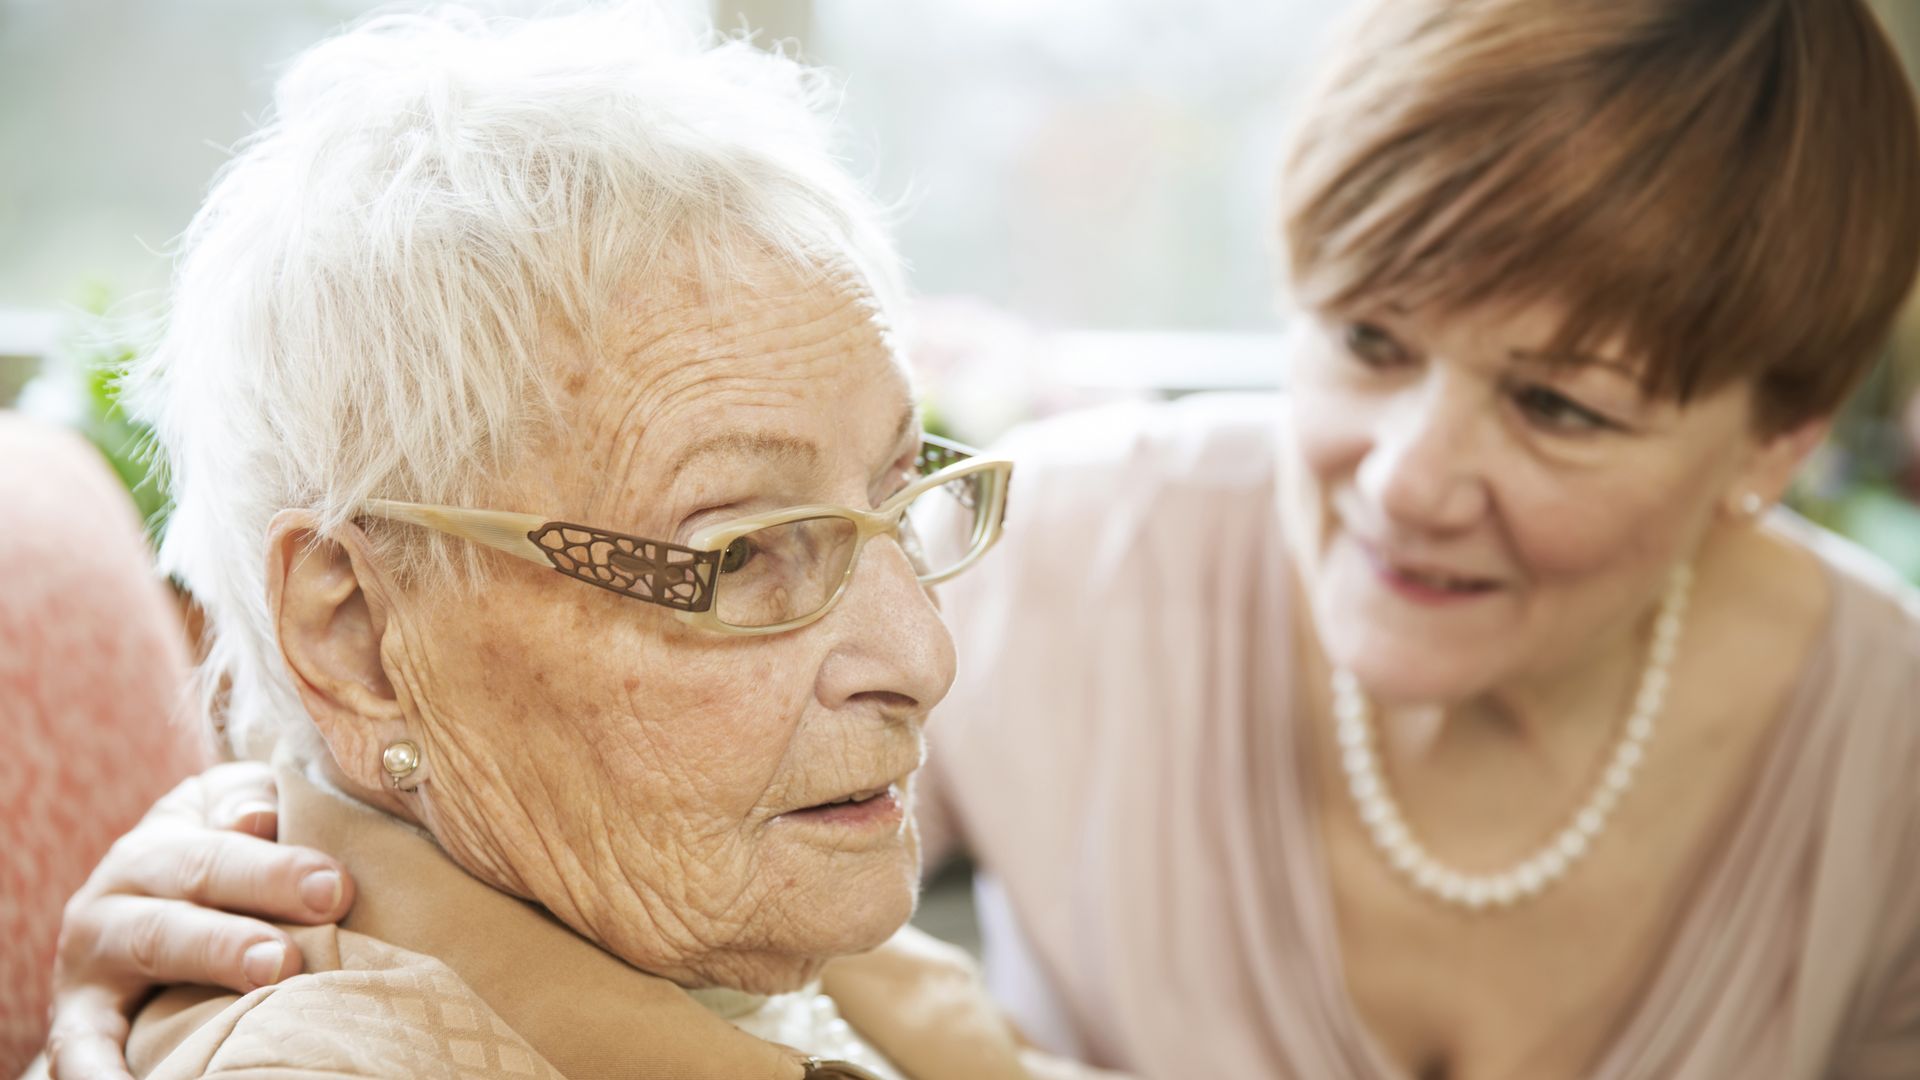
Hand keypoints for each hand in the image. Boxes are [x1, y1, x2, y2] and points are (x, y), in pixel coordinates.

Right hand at [45, 761, 356, 1079]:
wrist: (134, 903)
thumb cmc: (216, 852)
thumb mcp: (227, 809)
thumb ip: (249, 801)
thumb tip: (256, 816)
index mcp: (163, 841)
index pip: (219, 849)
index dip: (277, 869)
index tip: (335, 889)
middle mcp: (120, 894)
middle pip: (185, 903)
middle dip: (236, 933)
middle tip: (288, 958)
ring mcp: (93, 960)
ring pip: (149, 953)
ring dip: (205, 966)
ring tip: (260, 985)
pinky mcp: (76, 1018)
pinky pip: (80, 1048)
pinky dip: (99, 1071)